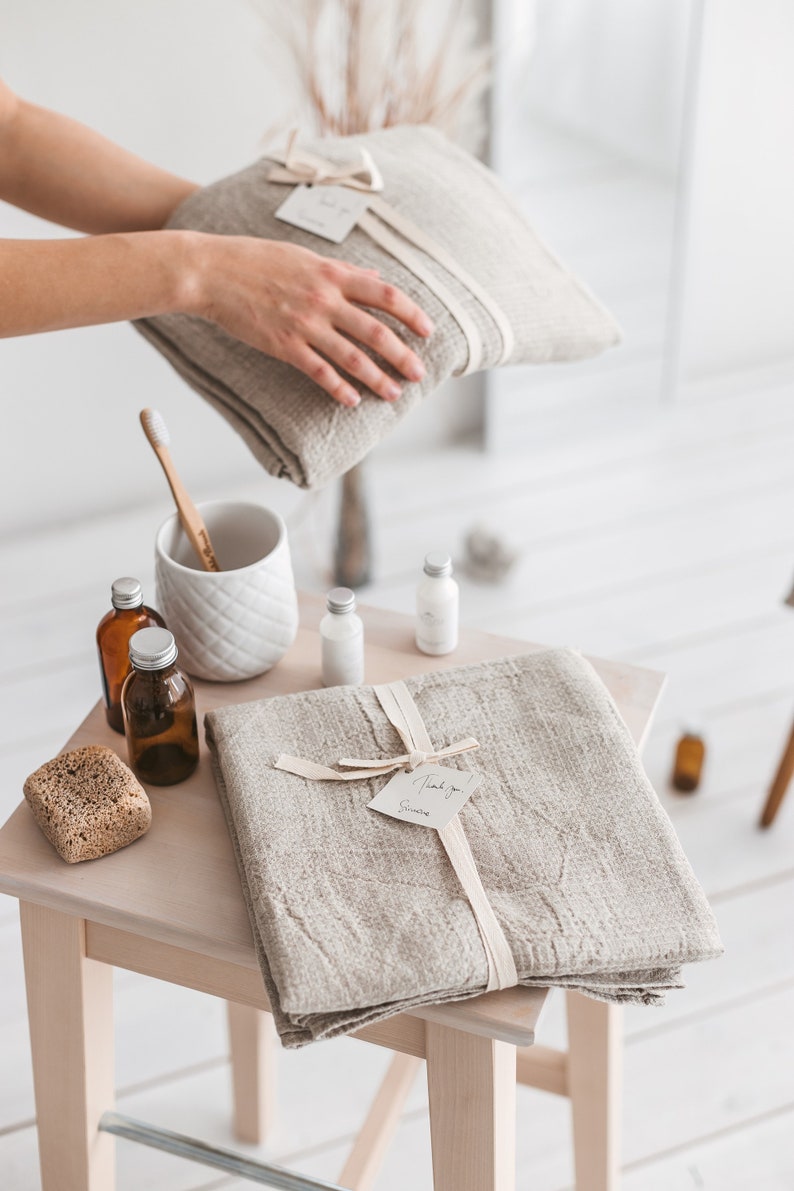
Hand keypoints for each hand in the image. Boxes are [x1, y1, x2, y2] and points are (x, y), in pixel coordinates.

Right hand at [183, 234, 433, 406]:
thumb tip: (374, 278)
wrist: (212, 271)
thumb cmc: (255, 259)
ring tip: (392, 393)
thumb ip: (342, 271)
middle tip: (418, 374)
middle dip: (402, 356)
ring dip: (377, 378)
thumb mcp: (304, 256)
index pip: (385, 296)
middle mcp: (324, 299)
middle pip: (376, 332)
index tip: (428, 330)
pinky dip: (338, 388)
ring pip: (352, 357)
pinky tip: (352, 400)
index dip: (411, 314)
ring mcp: (305, 324)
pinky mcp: (284, 345)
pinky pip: (319, 372)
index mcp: (332, 274)